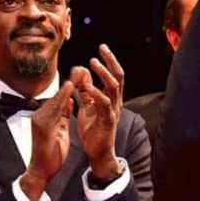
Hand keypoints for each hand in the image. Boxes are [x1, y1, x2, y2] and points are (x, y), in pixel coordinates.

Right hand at [21, 81, 74, 200]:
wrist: (41, 171)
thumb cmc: (51, 152)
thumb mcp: (59, 129)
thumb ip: (62, 115)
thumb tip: (67, 101)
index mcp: (46, 116)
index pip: (60, 98)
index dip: (71, 86)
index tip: (82, 73)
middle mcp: (40, 115)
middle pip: (58, 95)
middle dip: (70, 82)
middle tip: (82, 68)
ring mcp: (39, 120)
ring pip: (55, 100)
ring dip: (67, 87)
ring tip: (78, 74)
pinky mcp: (42, 127)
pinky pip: (53, 110)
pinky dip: (61, 99)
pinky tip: (69, 91)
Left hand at [71, 44, 122, 179]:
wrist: (98, 152)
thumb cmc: (93, 130)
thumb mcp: (88, 107)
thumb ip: (86, 92)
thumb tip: (81, 75)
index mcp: (111, 98)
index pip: (113, 75)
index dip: (109, 61)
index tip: (102, 48)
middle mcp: (115, 102)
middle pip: (118, 77)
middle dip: (111, 61)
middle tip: (102, 48)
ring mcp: (113, 111)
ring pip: (114, 87)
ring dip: (103, 74)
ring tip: (93, 62)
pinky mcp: (108, 121)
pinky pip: (104, 104)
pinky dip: (96, 93)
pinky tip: (87, 87)